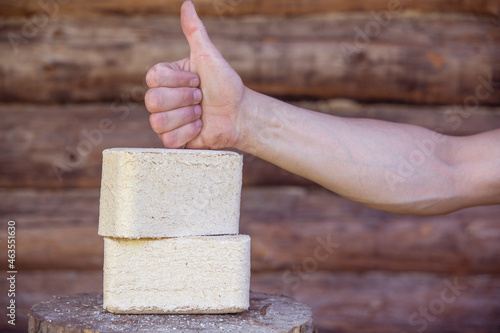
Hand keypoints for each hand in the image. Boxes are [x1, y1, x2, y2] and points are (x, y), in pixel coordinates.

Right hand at [145, 0, 245, 148]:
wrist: (240, 114)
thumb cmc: (225, 85)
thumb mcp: (209, 56)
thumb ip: (194, 32)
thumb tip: (187, 3)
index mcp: (166, 79)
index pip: (153, 78)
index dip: (178, 81)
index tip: (198, 80)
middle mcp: (161, 100)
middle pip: (152, 100)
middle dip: (185, 98)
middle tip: (201, 98)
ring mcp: (166, 122)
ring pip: (158, 121)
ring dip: (187, 116)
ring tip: (201, 113)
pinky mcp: (173, 142)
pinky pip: (168, 140)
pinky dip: (188, 133)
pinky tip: (200, 128)